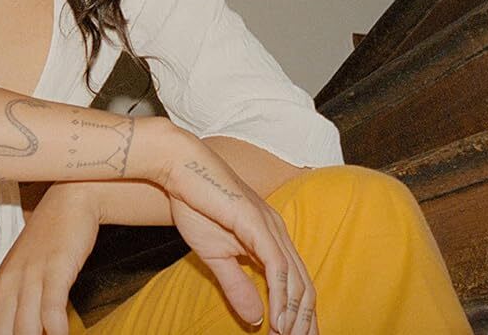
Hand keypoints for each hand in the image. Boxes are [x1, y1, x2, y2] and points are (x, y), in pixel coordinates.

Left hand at [0, 184, 99, 334]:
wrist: (67, 203)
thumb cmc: (45, 244)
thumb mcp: (20, 276)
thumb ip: (9, 308)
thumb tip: (4, 331)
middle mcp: (8, 286)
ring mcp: (31, 278)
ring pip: (24, 328)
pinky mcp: (55, 270)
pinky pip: (52, 309)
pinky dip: (56, 329)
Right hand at [151, 131, 317, 334]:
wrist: (181, 169)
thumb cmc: (197, 206)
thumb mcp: (216, 257)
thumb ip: (237, 286)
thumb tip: (256, 319)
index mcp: (272, 238)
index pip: (297, 283)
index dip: (302, 315)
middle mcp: (278, 232)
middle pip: (304, 285)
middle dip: (306, 322)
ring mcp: (271, 227)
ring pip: (295, 279)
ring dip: (295, 316)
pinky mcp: (258, 224)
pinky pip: (277, 266)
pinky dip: (280, 297)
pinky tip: (278, 321)